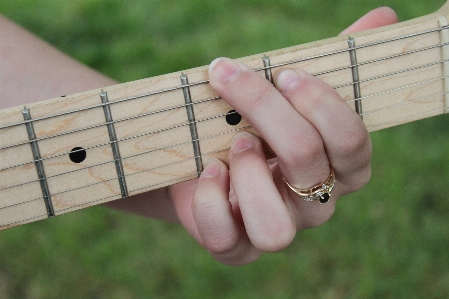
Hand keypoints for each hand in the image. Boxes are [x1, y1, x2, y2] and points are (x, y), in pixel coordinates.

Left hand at [169, 7, 397, 265]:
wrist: (204, 156)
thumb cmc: (255, 121)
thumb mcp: (290, 89)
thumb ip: (333, 62)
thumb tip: (383, 17)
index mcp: (339, 167)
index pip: (353, 143)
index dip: (321, 104)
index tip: (284, 72)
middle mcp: (315, 203)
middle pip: (309, 164)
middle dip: (268, 113)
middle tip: (231, 79)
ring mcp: (276, 228)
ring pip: (277, 230)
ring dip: (249, 176)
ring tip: (233, 144)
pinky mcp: (235, 247)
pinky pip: (227, 240)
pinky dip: (212, 202)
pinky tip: (208, 171)